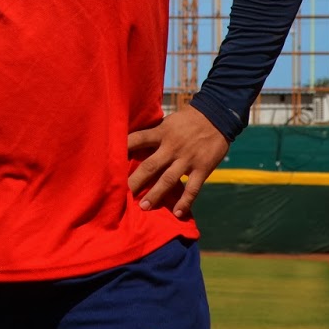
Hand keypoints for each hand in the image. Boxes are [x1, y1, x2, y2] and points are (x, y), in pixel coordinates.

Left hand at [126, 106, 229, 220]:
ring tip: (143, 207)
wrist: (218, 116)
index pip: (137, 139)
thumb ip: (155, 133)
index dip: (123, 148)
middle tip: (122, 193)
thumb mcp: (168, 121)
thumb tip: (134, 142)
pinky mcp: (203, 168)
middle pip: (150, 166)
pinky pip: (193, 188)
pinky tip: (177, 213)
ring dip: (155, 195)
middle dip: (136, 181)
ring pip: (169, 180)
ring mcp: (188, 159)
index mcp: (162, 132)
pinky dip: (185, 202)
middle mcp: (172, 147)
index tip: (110, 161)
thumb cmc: (188, 118)